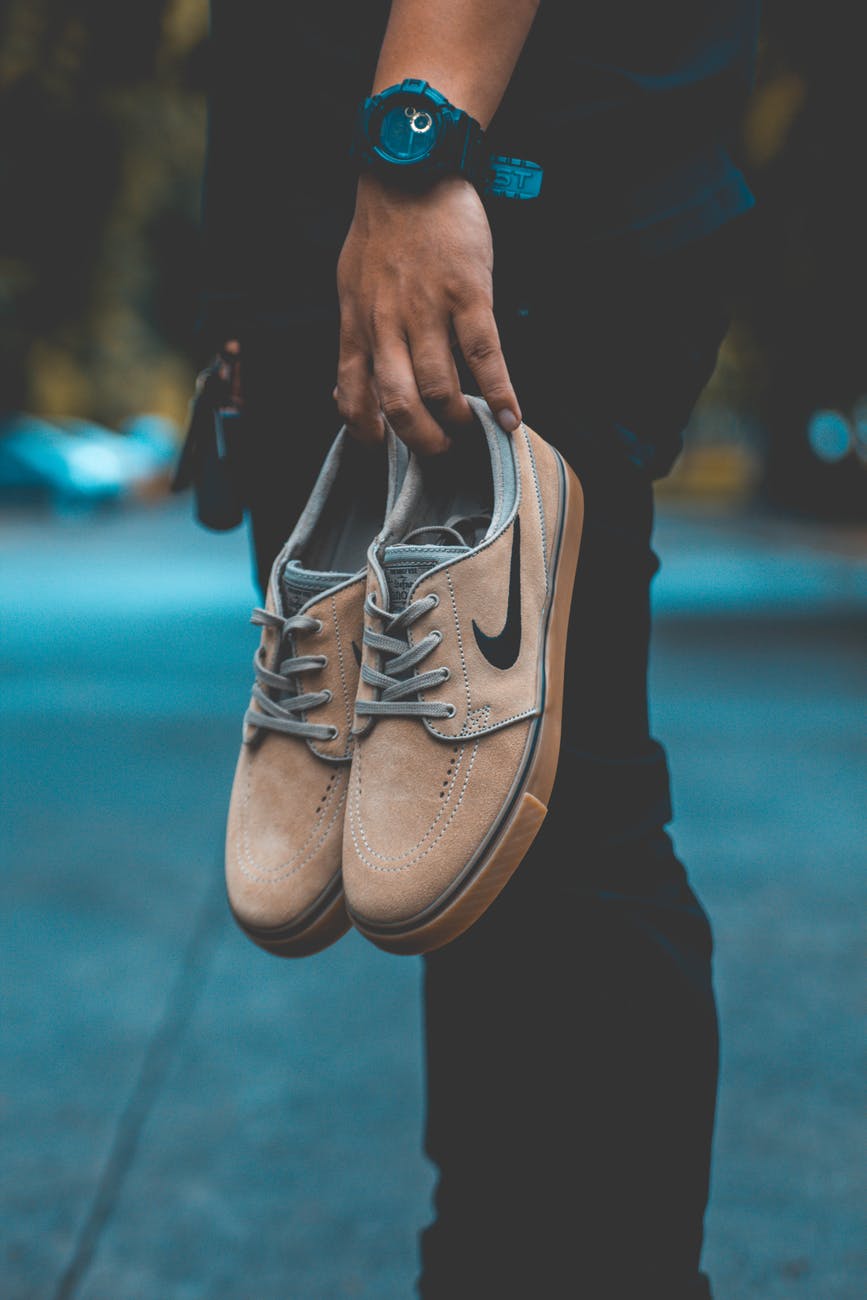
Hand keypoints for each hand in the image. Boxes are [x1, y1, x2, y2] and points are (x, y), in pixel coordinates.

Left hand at [335, 173, 520, 453]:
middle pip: (400, 403)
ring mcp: (428, 310)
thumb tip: (347, 385)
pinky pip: (484, 356)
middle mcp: (388, 324)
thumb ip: (355, 336)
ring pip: (440, 387)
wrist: (411, 171)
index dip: (367, 434)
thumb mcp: (350, 287)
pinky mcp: (468, 295)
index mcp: (358, 325)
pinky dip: (500, 395)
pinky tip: (510, 419)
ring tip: (470, 431)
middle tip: (440, 452)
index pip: (353, 396)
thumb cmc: (382, 233)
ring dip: (458, 421)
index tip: (384, 450)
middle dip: (422, 440)